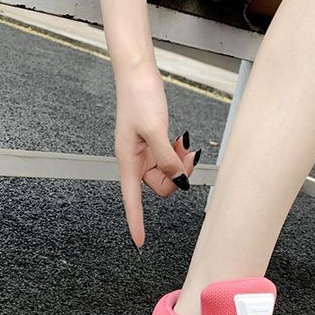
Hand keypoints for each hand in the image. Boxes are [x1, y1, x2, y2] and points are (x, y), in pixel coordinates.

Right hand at [114, 64, 198, 247]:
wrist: (138, 73)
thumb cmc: (139, 97)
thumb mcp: (155, 129)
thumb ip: (166, 158)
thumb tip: (178, 181)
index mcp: (128, 160)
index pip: (131, 198)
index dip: (135, 220)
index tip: (139, 241)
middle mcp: (135, 159)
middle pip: (160, 185)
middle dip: (177, 175)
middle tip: (187, 155)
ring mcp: (145, 151)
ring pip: (168, 172)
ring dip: (180, 162)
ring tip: (184, 143)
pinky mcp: (154, 142)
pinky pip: (170, 158)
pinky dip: (179, 153)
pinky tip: (181, 140)